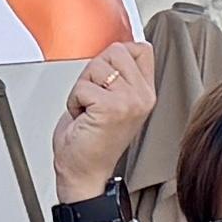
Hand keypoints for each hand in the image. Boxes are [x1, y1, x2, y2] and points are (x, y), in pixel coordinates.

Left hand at [48, 34, 159, 206]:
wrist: (84, 174)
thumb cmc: (92, 141)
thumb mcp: (113, 100)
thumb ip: (119, 73)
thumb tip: (113, 48)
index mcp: (146, 93)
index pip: (140, 48)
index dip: (114, 58)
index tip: (106, 82)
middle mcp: (143, 96)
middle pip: (116, 50)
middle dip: (94, 73)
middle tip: (93, 101)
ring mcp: (129, 101)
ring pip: (97, 66)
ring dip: (82, 89)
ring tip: (89, 111)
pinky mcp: (111, 108)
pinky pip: (82, 86)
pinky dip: (74, 102)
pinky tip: (84, 118)